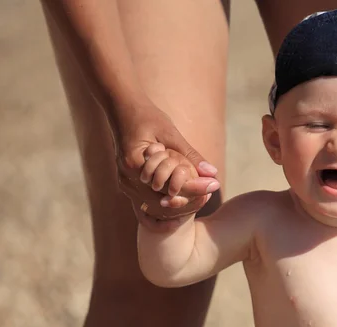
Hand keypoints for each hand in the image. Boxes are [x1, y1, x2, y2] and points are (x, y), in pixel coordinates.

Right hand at [110, 99, 219, 219]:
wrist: (122, 109)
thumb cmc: (147, 117)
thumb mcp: (171, 133)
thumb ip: (191, 155)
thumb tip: (212, 173)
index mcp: (135, 164)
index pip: (169, 187)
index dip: (194, 188)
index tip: (214, 185)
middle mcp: (127, 178)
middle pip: (162, 202)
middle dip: (188, 201)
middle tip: (210, 194)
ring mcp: (125, 183)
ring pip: (155, 206)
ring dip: (178, 203)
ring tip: (201, 196)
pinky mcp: (127, 184)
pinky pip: (149, 201)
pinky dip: (167, 200)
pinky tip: (184, 195)